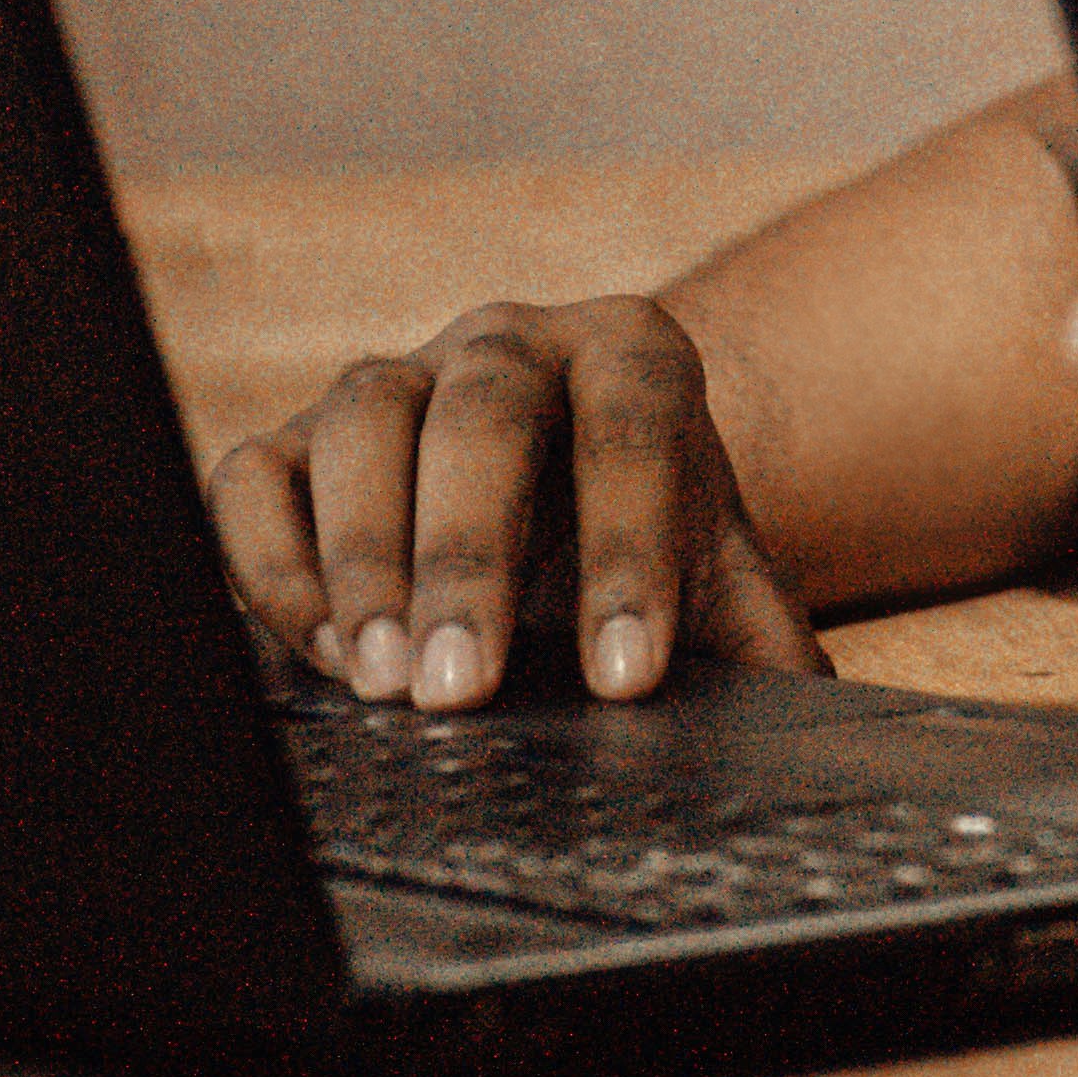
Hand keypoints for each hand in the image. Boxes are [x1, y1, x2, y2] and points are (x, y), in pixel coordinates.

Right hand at [209, 296, 829, 709]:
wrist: (571, 500)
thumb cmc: (652, 550)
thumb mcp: (723, 583)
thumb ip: (771, 644)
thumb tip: (821, 733)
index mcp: (633, 354)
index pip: (633, 427)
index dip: (628, 550)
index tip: (625, 678)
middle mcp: (511, 343)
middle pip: (483, 412)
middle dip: (469, 554)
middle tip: (462, 694)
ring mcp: (398, 380)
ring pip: (364, 420)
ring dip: (366, 556)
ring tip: (385, 682)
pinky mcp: (299, 441)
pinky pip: (257, 475)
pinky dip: (272, 558)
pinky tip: (315, 650)